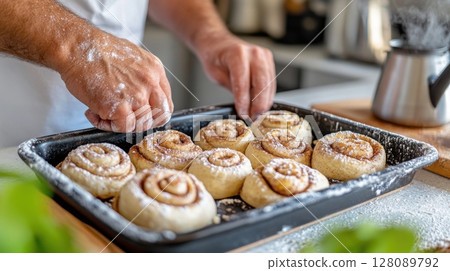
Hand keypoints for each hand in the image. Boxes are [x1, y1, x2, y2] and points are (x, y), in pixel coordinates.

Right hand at [58, 31, 172, 132]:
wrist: (76, 48)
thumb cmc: (95, 52)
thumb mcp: (132, 58)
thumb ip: (142, 78)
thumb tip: (142, 96)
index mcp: (155, 71)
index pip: (166, 103)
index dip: (155, 114)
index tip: (142, 116)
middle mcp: (150, 83)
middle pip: (160, 117)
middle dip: (142, 122)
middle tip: (123, 118)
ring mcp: (138, 96)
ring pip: (141, 125)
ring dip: (121, 124)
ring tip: (103, 112)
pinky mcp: (121, 107)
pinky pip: (122, 128)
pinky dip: (105, 125)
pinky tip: (93, 112)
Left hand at [196, 35, 275, 119]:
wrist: (217, 42)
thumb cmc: (215, 57)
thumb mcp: (216, 76)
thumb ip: (232, 89)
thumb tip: (245, 107)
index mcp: (237, 54)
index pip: (244, 83)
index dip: (244, 101)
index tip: (243, 114)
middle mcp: (254, 53)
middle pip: (261, 84)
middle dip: (258, 104)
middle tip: (253, 118)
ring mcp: (263, 55)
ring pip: (269, 84)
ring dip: (264, 101)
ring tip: (257, 114)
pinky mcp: (268, 60)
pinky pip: (271, 81)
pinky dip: (267, 94)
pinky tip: (261, 104)